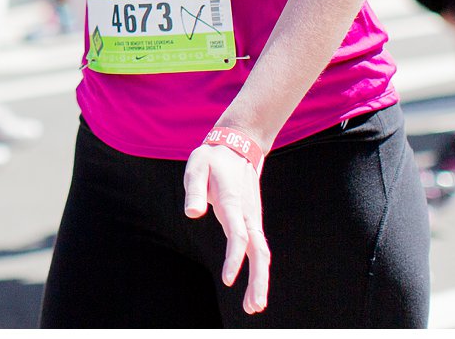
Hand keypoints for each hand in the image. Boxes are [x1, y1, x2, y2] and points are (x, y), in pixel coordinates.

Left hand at [183, 141, 269, 314]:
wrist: (239, 147)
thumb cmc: (213, 158)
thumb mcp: (196, 165)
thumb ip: (194, 189)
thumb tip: (192, 213)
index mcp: (233, 203)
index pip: (238, 235)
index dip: (234, 257)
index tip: (228, 280)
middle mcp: (247, 214)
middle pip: (258, 251)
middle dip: (258, 280)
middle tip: (254, 307)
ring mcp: (252, 218)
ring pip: (262, 253)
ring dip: (260, 280)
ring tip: (254, 307)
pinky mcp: (252, 221)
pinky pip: (258, 249)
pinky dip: (259, 269)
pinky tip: (253, 287)